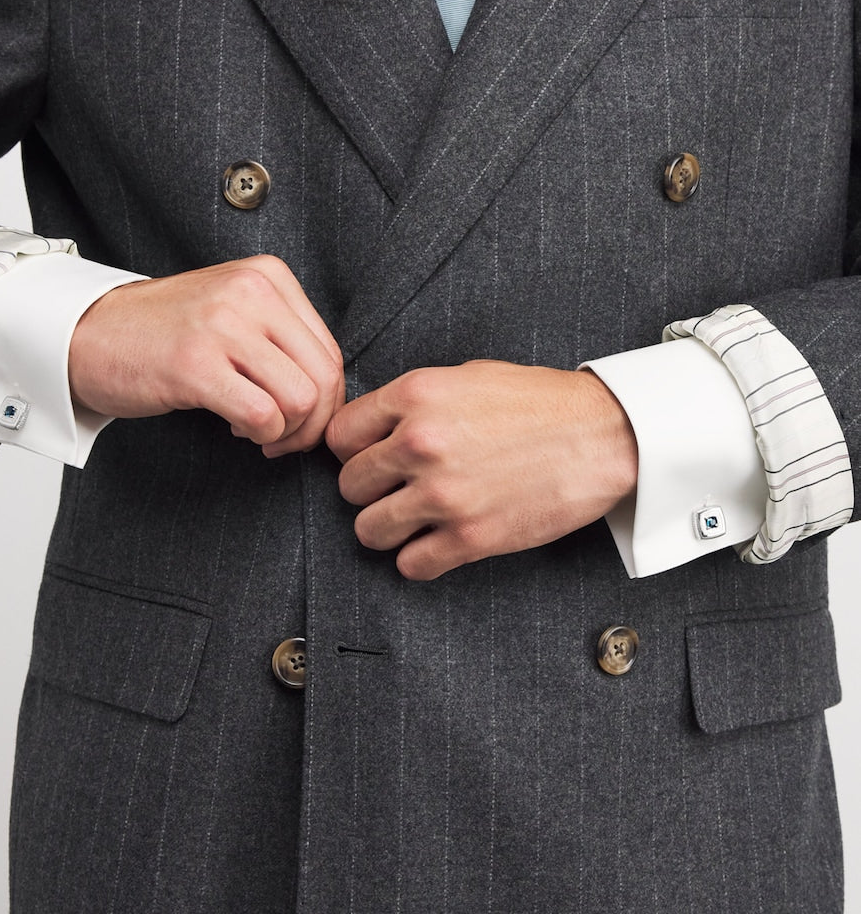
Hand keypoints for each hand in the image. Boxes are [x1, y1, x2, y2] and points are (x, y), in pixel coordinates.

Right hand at [68, 255, 343, 453]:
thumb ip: (285, 340)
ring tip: (257, 432)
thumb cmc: (166, 333)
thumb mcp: (236, 313)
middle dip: (313, 424)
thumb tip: (331, 396)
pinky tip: (234, 430)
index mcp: (269, 276)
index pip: (330, 352)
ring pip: (301, 399)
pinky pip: (262, 416)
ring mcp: (222, 325)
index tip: (300, 418)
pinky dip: (259, 436)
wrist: (86, 333)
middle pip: (324, 377)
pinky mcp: (194, 364)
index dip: (326, 401)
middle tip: (284, 438)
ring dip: (285, 433)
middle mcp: (251, 292)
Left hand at [325, 361, 637, 579]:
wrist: (603, 435)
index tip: (369, 458)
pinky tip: (438, 543)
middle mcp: (420, 444)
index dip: (352, 450)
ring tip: (412, 521)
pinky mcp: (470, 537)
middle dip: (369, 491)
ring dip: (387, 529)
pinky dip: (420, 560)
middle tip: (396, 490)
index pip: (339, 435)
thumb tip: (372, 428)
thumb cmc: (539, 403)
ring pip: (369, 530)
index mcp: (415, 396)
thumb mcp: (466, 377)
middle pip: (349, 485)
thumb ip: (412, 402)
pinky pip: (410, 566)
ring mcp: (443, 494)